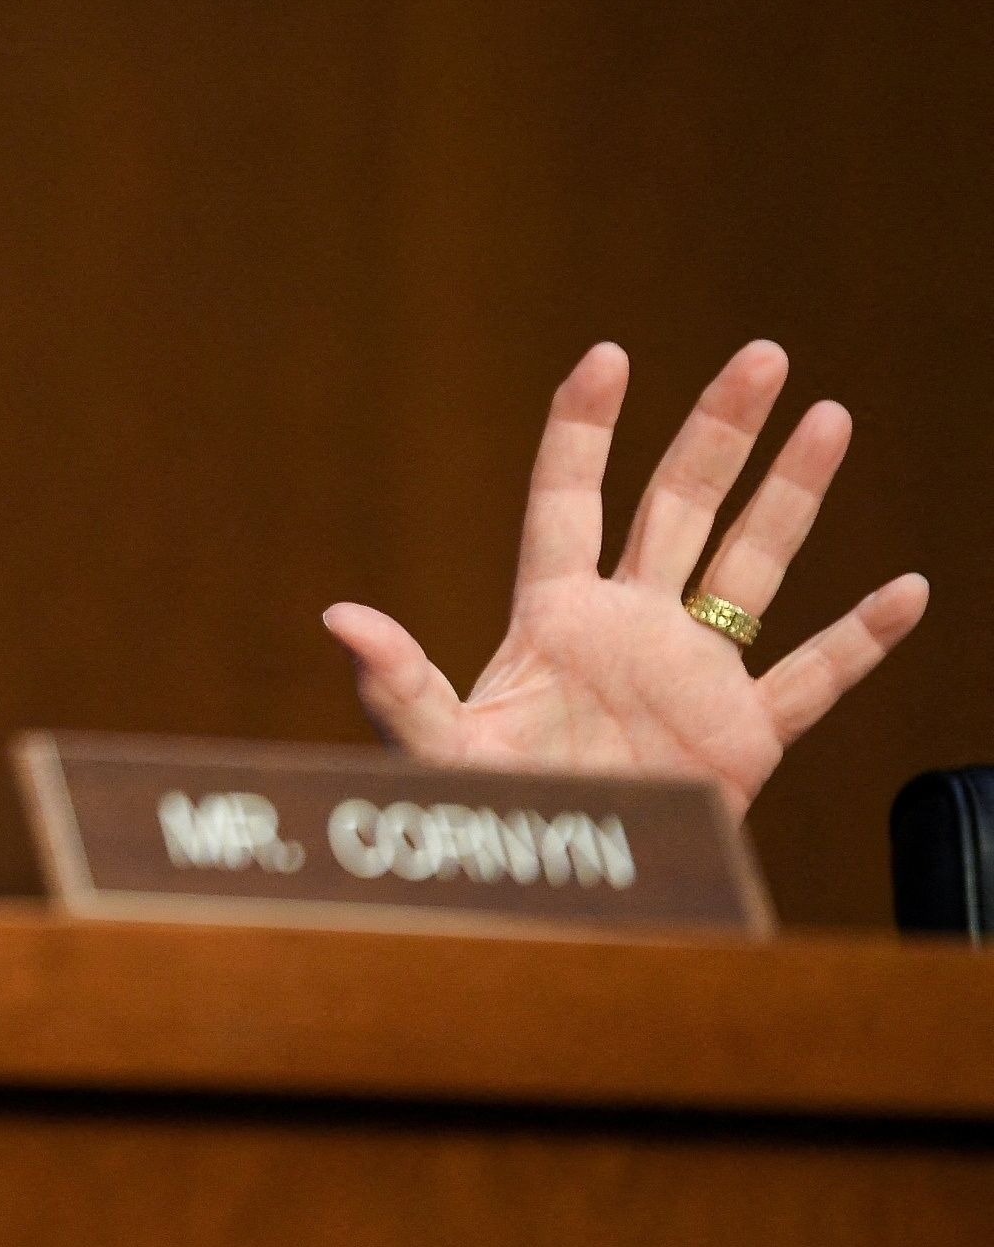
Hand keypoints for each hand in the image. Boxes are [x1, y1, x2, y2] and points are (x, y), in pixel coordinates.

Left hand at [323, 341, 928, 815]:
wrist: (553, 893)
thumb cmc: (483, 819)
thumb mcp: (437, 746)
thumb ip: (397, 681)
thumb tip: (340, 617)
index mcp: (552, 616)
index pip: (567, 498)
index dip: (584, 429)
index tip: (609, 357)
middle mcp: (628, 626)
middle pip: (678, 504)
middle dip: (718, 430)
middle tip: (764, 354)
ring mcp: (690, 674)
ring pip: (752, 563)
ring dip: (792, 493)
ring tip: (831, 416)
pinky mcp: (742, 736)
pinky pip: (812, 678)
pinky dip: (860, 639)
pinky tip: (907, 591)